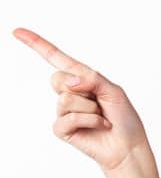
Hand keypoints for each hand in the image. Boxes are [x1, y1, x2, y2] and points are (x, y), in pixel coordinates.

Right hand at [12, 27, 150, 171]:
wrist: (128, 146)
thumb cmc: (124, 118)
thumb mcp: (114, 91)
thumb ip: (93, 79)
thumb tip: (71, 81)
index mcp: (82, 79)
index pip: (56, 58)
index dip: (37, 44)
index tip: (17, 31)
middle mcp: (70, 93)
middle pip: (57, 78)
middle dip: (81, 88)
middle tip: (99, 101)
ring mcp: (63, 111)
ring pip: (65, 99)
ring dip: (90, 108)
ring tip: (101, 116)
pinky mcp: (62, 129)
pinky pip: (68, 118)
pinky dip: (89, 121)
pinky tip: (99, 126)